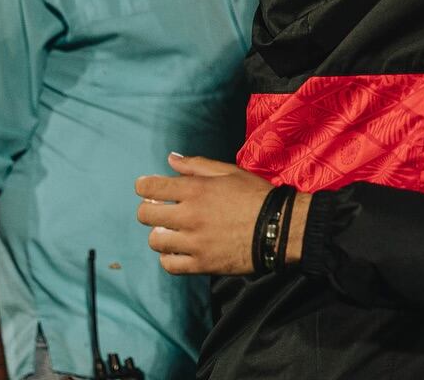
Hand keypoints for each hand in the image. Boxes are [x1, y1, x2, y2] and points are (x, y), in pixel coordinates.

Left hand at [136, 153, 277, 274]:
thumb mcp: (229, 172)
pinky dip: (169, 258)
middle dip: (149, 210)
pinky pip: (169, 265)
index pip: (151, 187)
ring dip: (160, 234)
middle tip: (161, 210)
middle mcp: (190, 216)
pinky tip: (179, 250)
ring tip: (172, 232)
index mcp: (196, 190)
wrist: (279, 227)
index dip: (144, 186)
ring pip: (155, 241)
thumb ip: (197, 165)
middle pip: (146, 215)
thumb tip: (171, 159)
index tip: (147, 188)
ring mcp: (194, 242)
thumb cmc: (255, 195)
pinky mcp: (201, 264)